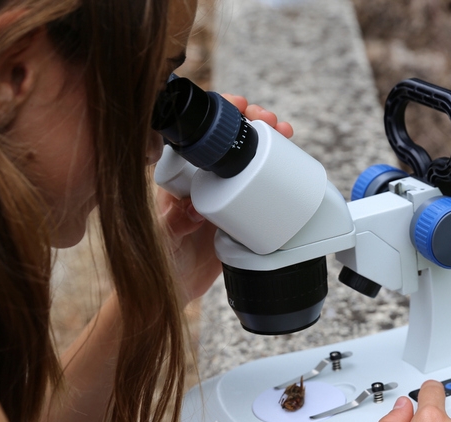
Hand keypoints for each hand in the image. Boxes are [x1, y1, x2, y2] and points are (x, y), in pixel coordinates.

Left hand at [157, 96, 292, 300]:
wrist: (177, 286)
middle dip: (252, 124)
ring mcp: (225, 197)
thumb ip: (172, 224)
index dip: (221, 117)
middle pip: (230, 144)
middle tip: (269, 119)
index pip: (202, 137)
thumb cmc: (162, 259)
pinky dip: (275, 173)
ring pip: (248, 162)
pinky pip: (259, 189)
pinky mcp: (240, 214)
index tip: (239, 107)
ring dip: (268, 143)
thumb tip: (192, 209)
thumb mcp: (163, 239)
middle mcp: (204, 182)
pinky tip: (289, 162)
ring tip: (285, 133)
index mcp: (181, 179)